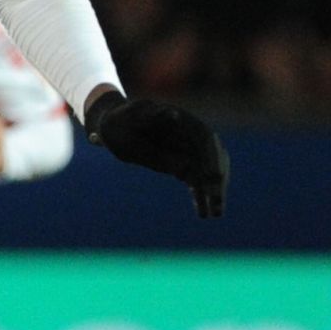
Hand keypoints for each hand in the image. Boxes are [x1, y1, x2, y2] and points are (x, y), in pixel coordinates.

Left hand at [83, 88, 228, 216]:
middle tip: (216, 200)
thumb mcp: (130, 115)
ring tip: (213, 214)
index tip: (213, 176)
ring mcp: (188, 150)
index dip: (211, 157)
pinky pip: (195, 182)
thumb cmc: (120, 119)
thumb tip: (173, 115)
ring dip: (213, 194)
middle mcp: (190, 136)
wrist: (114, 125)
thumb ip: (150, 116)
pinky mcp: (183, 164)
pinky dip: (200, 197)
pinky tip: (203, 213)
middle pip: (212, 158)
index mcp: (182, 120)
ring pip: (207, 173)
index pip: (205, 138)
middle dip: (215, 181)